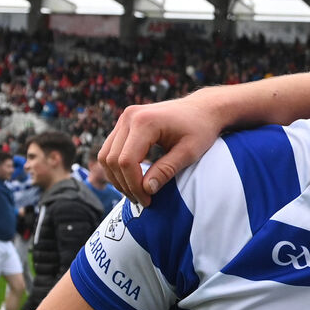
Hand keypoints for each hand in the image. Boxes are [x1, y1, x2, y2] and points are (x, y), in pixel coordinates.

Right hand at [99, 94, 225, 203]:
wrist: (202, 109)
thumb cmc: (200, 130)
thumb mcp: (188, 153)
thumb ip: (166, 171)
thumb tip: (146, 190)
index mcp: (145, 122)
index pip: (127, 161)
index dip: (134, 185)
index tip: (147, 201)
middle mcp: (129, 117)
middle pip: (112, 159)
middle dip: (125, 184)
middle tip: (142, 201)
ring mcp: (125, 118)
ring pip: (106, 155)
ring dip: (117, 178)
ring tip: (136, 193)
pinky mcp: (125, 123)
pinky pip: (111, 149)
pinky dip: (117, 167)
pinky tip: (133, 180)